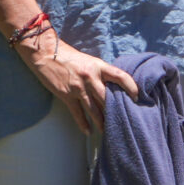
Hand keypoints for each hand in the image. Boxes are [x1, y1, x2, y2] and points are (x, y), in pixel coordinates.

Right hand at [20, 33, 141, 133]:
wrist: (46, 53)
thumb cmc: (70, 58)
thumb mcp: (90, 61)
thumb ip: (102, 73)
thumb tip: (114, 87)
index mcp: (99, 66)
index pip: (121, 76)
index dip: (131, 87)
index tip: (137, 97)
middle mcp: (91, 77)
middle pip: (108, 98)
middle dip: (116, 110)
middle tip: (125, 121)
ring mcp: (78, 87)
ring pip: (94, 109)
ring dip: (102, 122)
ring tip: (108, 131)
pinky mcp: (66, 95)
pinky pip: (77, 113)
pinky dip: (83, 124)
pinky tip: (88, 131)